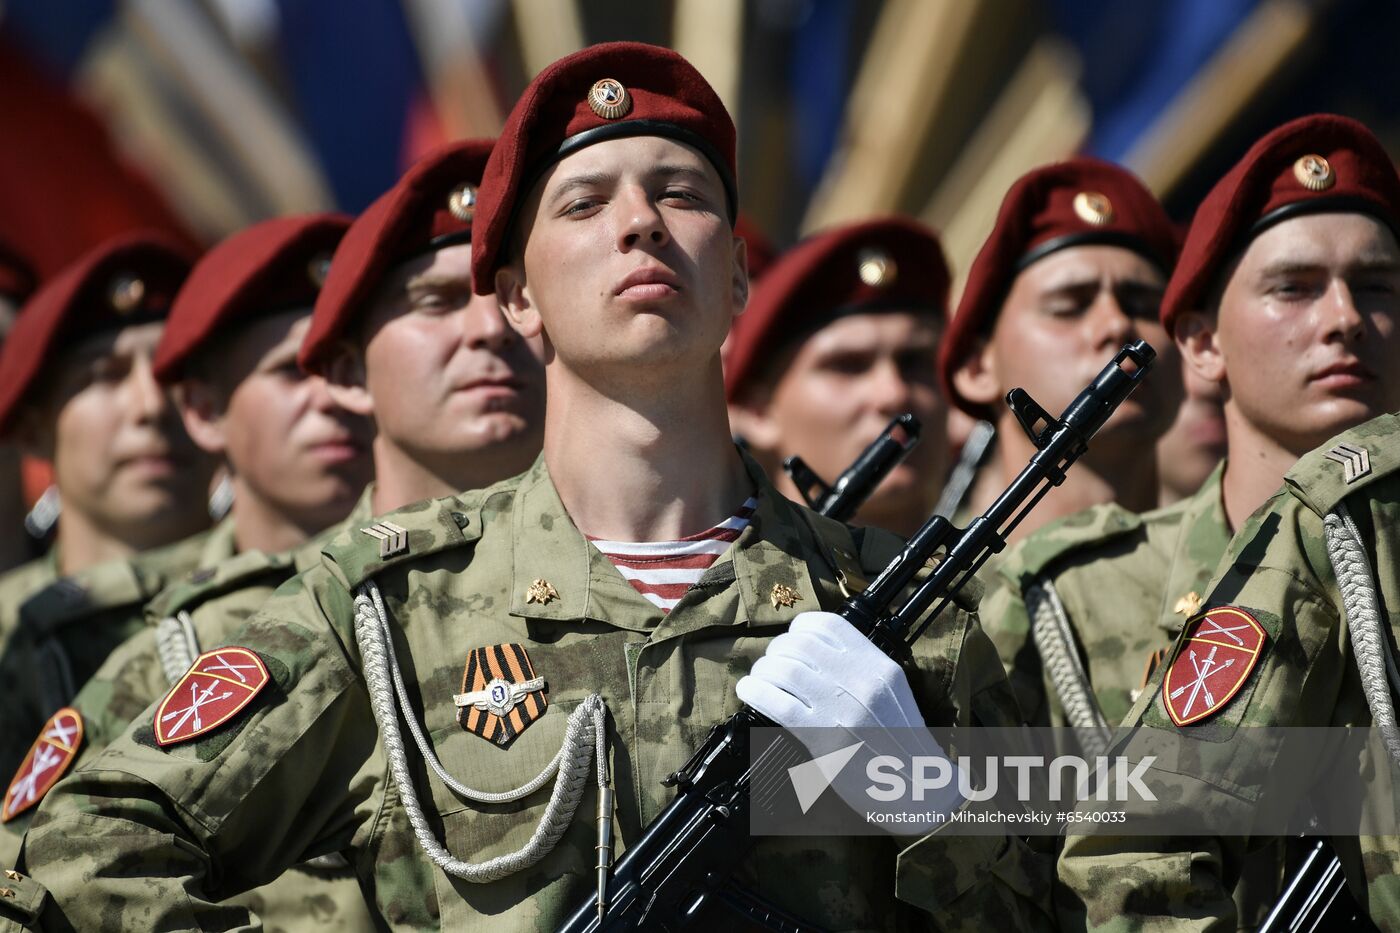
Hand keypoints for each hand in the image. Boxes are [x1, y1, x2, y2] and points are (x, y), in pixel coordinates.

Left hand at [736, 611, 925, 731]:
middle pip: (800, 645)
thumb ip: (858, 670)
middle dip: (776, 651)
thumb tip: (812, 655)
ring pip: (784, 670)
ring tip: (760, 680)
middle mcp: (859, 680)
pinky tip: (749, 692)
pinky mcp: (822, 736)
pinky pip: (777, 702)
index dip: (800, 628)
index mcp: (877, 665)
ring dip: (763, 671)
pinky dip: (755, 692)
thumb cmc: (900, 743)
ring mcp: (841, 707)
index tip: (792, 640)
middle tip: (772, 665)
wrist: (917, 787)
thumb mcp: (890, 694)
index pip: (828, 625)